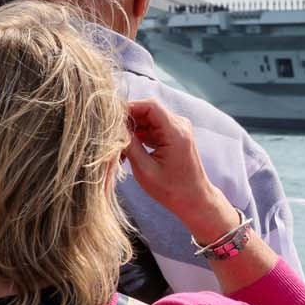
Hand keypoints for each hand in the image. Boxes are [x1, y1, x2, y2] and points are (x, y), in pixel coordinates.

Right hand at [125, 99, 233, 242]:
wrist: (193, 198)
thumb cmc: (171, 189)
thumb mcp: (144, 169)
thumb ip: (130, 145)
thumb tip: (114, 128)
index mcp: (176, 131)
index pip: (150, 106)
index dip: (129, 108)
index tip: (110, 119)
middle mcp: (180, 125)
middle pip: (148, 111)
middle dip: (127, 122)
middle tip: (111, 138)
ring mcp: (178, 129)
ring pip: (148, 120)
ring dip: (131, 131)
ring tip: (118, 150)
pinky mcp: (174, 136)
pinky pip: (153, 128)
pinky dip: (139, 137)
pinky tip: (127, 152)